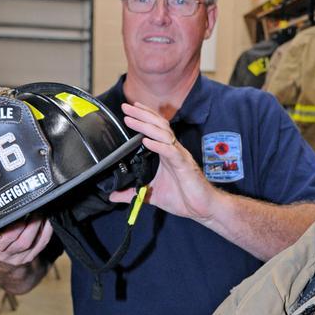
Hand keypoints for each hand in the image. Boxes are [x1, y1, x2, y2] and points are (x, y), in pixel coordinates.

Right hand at [0, 203, 52, 266]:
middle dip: (32, 224)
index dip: (14, 227)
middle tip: (36, 208)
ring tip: (43, 212)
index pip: (4, 238)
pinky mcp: (29, 257)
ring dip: (41, 227)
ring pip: (34, 243)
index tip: (20, 213)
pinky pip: (41, 245)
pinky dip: (47, 232)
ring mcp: (18, 258)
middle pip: (22, 242)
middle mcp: (5, 254)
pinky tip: (48, 221)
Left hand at [110, 102, 221, 221]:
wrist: (201, 208)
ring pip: (163, 134)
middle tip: (126, 106)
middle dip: (142, 115)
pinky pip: (171, 151)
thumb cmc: (182, 198)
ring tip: (131, 119)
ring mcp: (180, 156)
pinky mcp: (184, 165)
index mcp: (166, 153)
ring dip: (146, 125)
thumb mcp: (151, 195)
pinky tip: (146, 141)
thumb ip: (132, 194)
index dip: (144, 117)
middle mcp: (173, 150)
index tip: (129, 109)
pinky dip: (158, 145)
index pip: (155, 129)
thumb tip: (112, 196)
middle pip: (158, 125)